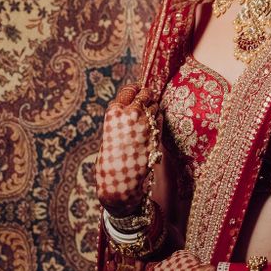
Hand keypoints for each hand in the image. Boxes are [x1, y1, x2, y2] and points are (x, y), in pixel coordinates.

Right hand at [95, 83, 160, 216]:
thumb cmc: (111, 158)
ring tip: (147, 121)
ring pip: (155, 105)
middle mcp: (129, 113)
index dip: (136, 90)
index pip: (130, 89)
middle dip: (148, 96)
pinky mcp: (155, 133)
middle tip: (148, 102)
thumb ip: (121, 117)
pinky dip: (158, 121)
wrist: (119, 181)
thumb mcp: (110, 132)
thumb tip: (135, 104)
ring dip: (154, 109)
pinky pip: (160, 119)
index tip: (139, 92)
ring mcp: (144, 123)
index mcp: (114, 112)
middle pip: (146, 93)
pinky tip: (152, 129)